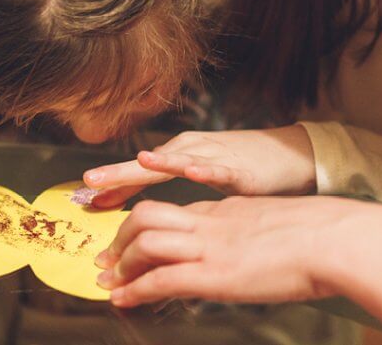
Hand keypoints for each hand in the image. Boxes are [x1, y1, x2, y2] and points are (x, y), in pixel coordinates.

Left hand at [83, 126, 316, 207]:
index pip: (142, 175)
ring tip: (138, 163)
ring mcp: (217, 159)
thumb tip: (156, 228)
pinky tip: (194, 170)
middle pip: (150, 166)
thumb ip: (182, 206)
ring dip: (158, 164)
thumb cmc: (249, 173)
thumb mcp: (207, 187)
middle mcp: (194, 153)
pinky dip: (206, 168)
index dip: (115, 186)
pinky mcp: (242, 170)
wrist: (293, 157)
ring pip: (181, 161)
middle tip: (91, 183)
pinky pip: (221, 169)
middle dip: (120, 174)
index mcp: (183, 158)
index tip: (87, 198)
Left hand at [94, 196, 381, 306]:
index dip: (151, 227)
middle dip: (121, 237)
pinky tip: (122, 300)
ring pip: (146, 241)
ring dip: (121, 263)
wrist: (336, 240)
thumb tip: (260, 252)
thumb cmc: (326, 238)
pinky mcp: (213, 273)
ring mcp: (211, 246)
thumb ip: (261, 235)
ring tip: (110, 281)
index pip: (178, 211)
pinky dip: (134, 289)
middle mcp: (212, 221)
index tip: (137, 241)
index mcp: (230, 209)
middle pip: (149, 215)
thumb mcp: (284, 227)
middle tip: (107, 258)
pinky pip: (160, 278)